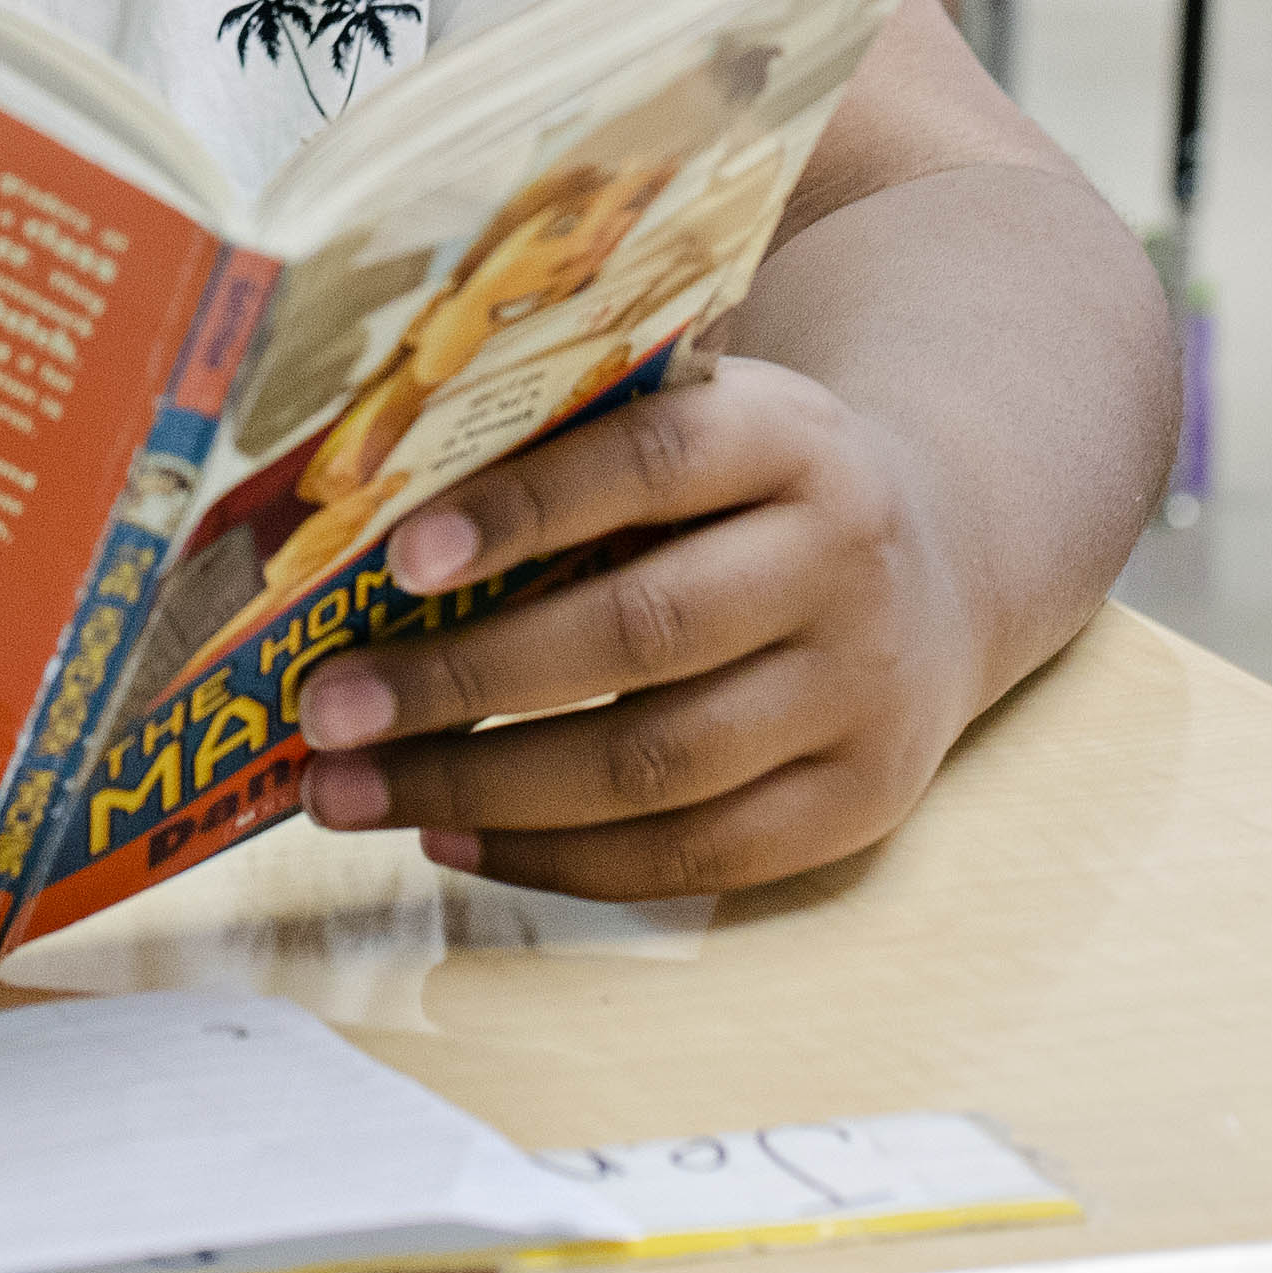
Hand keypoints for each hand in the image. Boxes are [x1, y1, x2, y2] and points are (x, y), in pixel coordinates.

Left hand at [282, 357, 978, 900]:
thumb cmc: (751, 484)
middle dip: (465, 681)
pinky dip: (556, 859)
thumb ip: (577, 430)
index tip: (396, 557)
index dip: (526, 509)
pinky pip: (691, 856)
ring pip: (656, 766)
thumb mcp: (704, 413)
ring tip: (349, 790)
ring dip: (482, 789)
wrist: (943, 565)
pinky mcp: (855, 807)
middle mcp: (840, 564)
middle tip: (328, 709)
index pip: (653, 462)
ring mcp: (857, 696)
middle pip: (643, 633)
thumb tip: (368, 479)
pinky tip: (449, 839)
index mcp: (791, 437)